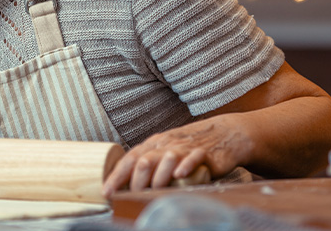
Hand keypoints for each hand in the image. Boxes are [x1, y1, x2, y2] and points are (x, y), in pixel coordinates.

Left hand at [102, 116, 249, 196]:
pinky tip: (179, 175)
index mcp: (153, 144)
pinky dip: (185, 165)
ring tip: (151, 190)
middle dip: (134, 180)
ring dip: (157, 176)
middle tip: (131, 195)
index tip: (106, 191)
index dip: (117, 175)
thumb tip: (126, 187)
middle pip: (144, 160)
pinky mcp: (204, 153)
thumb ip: (150, 166)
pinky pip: (193, 157)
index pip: (130, 159)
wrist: (224, 134)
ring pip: (165, 159)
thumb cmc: (189, 147)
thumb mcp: (165, 152)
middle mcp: (165, 144)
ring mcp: (184, 147)